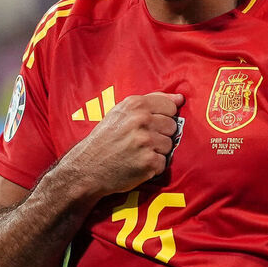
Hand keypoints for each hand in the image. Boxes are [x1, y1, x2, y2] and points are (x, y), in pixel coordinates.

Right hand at [62, 91, 184, 197]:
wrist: (87, 167)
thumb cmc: (106, 138)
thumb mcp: (121, 112)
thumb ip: (151, 101)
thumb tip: (180, 98)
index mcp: (135, 105)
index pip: (170, 107)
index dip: (162, 118)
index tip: (148, 125)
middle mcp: (141, 120)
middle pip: (172, 126)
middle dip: (160, 135)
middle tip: (140, 142)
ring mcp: (145, 141)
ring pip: (169, 145)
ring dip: (157, 151)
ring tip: (137, 153)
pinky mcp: (148, 162)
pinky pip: (163, 162)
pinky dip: (153, 167)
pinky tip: (137, 164)